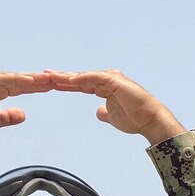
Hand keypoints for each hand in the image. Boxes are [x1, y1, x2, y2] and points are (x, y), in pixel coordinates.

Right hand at [0, 70, 56, 147]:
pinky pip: (5, 80)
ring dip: (33, 78)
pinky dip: (19, 80)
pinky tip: (32, 80)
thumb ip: (8, 117)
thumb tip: (23, 115)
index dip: (38, 88)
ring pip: (16, 78)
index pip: (23, 87)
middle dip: (40, 81)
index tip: (55, 88)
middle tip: (59, 79)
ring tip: (49, 79)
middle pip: (22, 80)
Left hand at [49, 70, 184, 143]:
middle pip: (80, 78)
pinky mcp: (115, 80)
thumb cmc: (135, 119)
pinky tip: (69, 80)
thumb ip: (104, 113)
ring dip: (68, 76)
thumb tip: (98, 112)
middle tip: (44, 75)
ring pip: (84, 76)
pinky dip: (81, 79)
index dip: (66, 84)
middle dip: (62, 77)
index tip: (51, 84)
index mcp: (104, 87)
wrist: (150, 120)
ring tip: (52, 77)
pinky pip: (94, 78)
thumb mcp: (113, 116)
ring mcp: (111, 78)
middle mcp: (106, 80)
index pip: (81, 85)